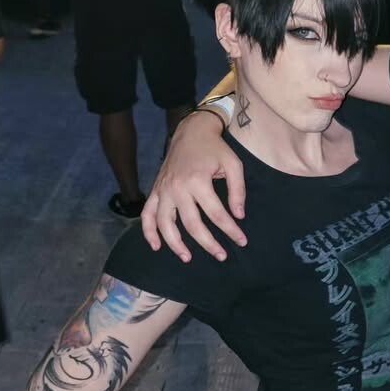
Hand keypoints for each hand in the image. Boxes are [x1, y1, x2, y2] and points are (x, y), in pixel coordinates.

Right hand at [141, 110, 247, 260]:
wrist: (191, 132)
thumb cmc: (215, 149)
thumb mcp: (234, 164)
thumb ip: (238, 190)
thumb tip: (239, 216)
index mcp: (198, 181)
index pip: (217, 214)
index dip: (230, 230)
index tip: (242, 241)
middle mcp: (178, 188)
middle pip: (192, 224)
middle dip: (208, 243)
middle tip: (221, 256)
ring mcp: (163, 190)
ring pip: (166, 224)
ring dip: (176, 244)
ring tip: (188, 258)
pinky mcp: (155, 190)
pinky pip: (147, 215)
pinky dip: (149, 232)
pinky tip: (156, 246)